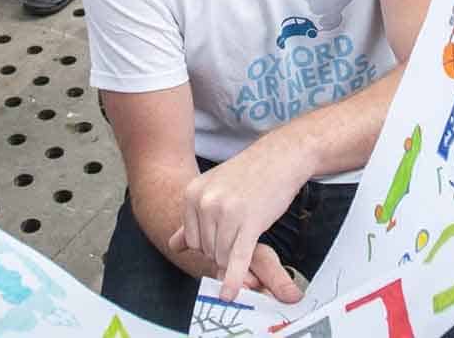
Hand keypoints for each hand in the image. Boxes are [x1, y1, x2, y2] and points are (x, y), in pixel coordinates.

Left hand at [165, 137, 311, 300]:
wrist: (279, 157)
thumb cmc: (248, 175)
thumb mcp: (212, 189)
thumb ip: (192, 219)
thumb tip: (174, 245)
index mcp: (192, 194)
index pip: (192, 240)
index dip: (208, 246)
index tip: (223, 239)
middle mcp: (205, 203)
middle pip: (206, 250)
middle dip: (222, 251)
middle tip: (239, 235)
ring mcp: (226, 213)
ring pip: (222, 256)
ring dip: (234, 258)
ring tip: (247, 236)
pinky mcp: (249, 223)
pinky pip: (237, 259)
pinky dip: (233, 280)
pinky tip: (230, 294)